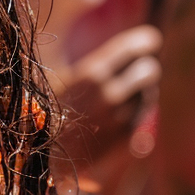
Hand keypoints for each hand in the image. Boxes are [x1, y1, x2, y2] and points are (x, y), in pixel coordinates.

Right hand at [59, 25, 161, 162]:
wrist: (44, 154)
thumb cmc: (50, 110)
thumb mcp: (66, 78)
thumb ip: (98, 65)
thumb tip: (136, 48)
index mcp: (91, 74)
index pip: (136, 48)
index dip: (146, 41)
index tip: (150, 41)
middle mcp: (109, 94)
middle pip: (149, 70)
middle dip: (145, 68)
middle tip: (136, 69)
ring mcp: (119, 117)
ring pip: (148, 93)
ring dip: (140, 90)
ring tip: (122, 93)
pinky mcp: (125, 135)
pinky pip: (142, 114)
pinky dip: (136, 109)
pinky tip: (119, 110)